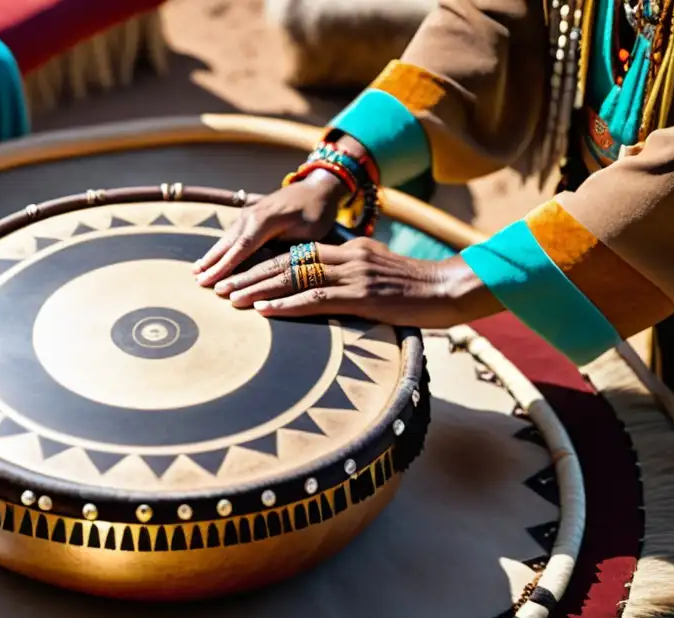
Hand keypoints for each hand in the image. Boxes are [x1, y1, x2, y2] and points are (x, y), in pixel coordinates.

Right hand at [194, 170, 347, 287]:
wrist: (316, 187)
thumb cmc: (317, 213)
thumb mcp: (309, 234)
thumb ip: (286, 250)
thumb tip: (267, 268)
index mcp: (266, 220)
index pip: (242, 247)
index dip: (225, 266)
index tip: (210, 281)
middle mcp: (252, 214)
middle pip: (228, 242)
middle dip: (212, 262)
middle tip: (197, 279)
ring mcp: (248, 213)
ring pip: (226, 238)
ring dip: (211, 255)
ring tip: (196, 271)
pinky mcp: (249, 215)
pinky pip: (231, 234)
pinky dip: (220, 247)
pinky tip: (210, 258)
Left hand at [213, 237, 500, 328]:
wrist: (452, 289)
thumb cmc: (419, 289)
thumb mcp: (381, 275)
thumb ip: (353, 277)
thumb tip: (328, 289)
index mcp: (349, 249)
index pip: (296, 253)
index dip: (264, 262)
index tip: (237, 273)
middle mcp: (346, 256)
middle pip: (287, 261)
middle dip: (250, 274)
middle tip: (220, 285)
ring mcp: (353, 275)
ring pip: (295, 278)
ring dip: (259, 290)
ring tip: (231, 299)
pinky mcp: (362, 296)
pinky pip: (316, 298)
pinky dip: (285, 305)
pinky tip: (263, 311)